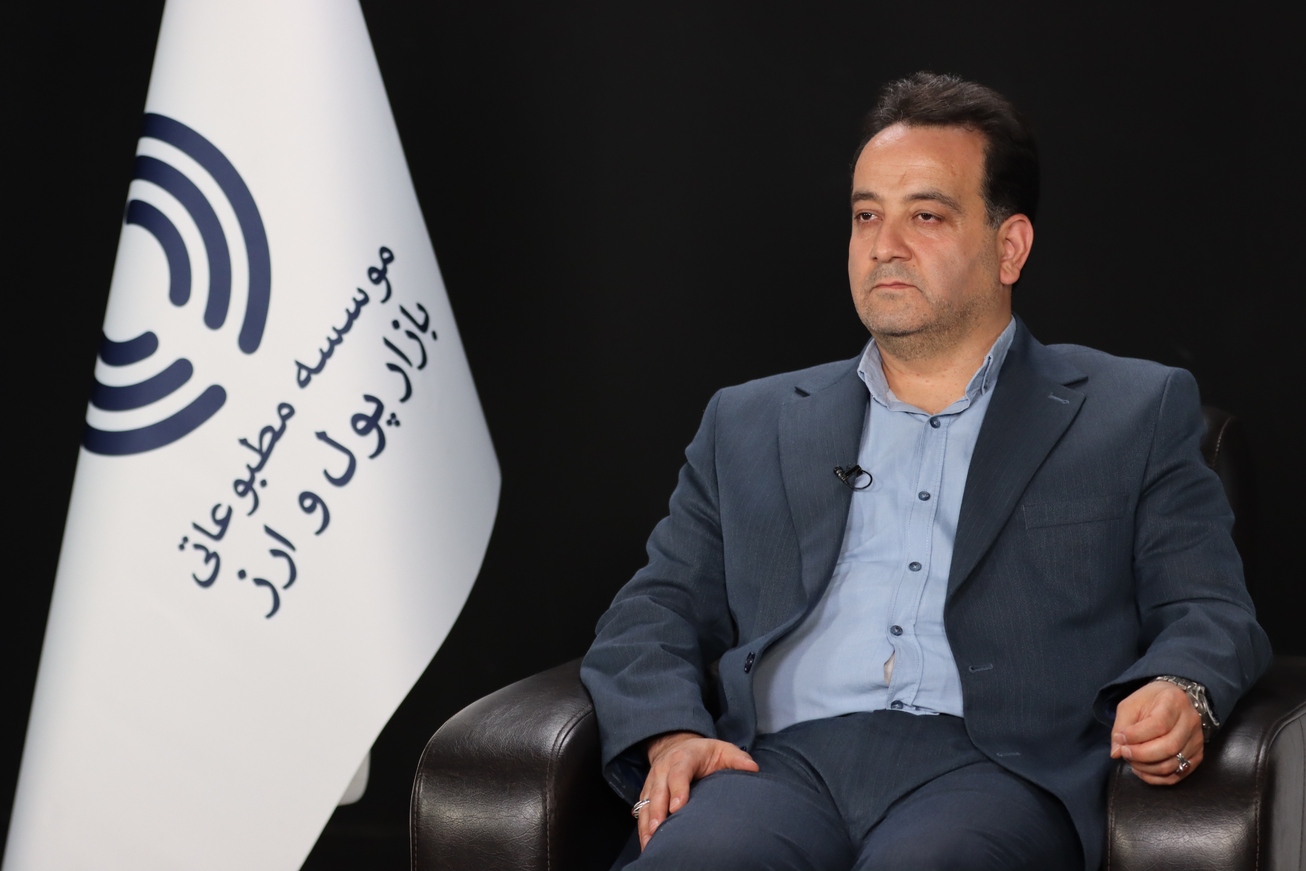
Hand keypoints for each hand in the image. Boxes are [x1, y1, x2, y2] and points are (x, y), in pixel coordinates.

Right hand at [637, 731, 758, 849]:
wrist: (677, 746)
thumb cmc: (705, 753)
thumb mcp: (723, 749)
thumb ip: (737, 758)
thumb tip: (753, 769)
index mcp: (683, 757)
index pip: (678, 773)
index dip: (678, 790)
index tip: (677, 808)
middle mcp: (663, 769)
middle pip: (658, 791)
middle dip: (658, 812)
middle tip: (659, 831)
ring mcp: (652, 781)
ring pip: (646, 803)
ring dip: (647, 823)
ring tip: (649, 842)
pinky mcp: (647, 793)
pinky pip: (641, 811)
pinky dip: (642, 827)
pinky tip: (647, 844)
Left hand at [1110, 680, 1203, 784]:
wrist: (1175, 701)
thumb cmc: (1150, 701)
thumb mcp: (1131, 705)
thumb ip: (1121, 726)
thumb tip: (1116, 753)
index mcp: (1174, 702)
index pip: (1158, 725)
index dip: (1136, 736)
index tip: (1120, 738)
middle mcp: (1191, 722)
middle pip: (1168, 747)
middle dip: (1141, 755)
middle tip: (1124, 752)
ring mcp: (1197, 741)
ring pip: (1173, 764)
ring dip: (1147, 768)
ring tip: (1131, 760)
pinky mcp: (1197, 756)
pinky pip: (1178, 775)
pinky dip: (1156, 778)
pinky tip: (1142, 770)